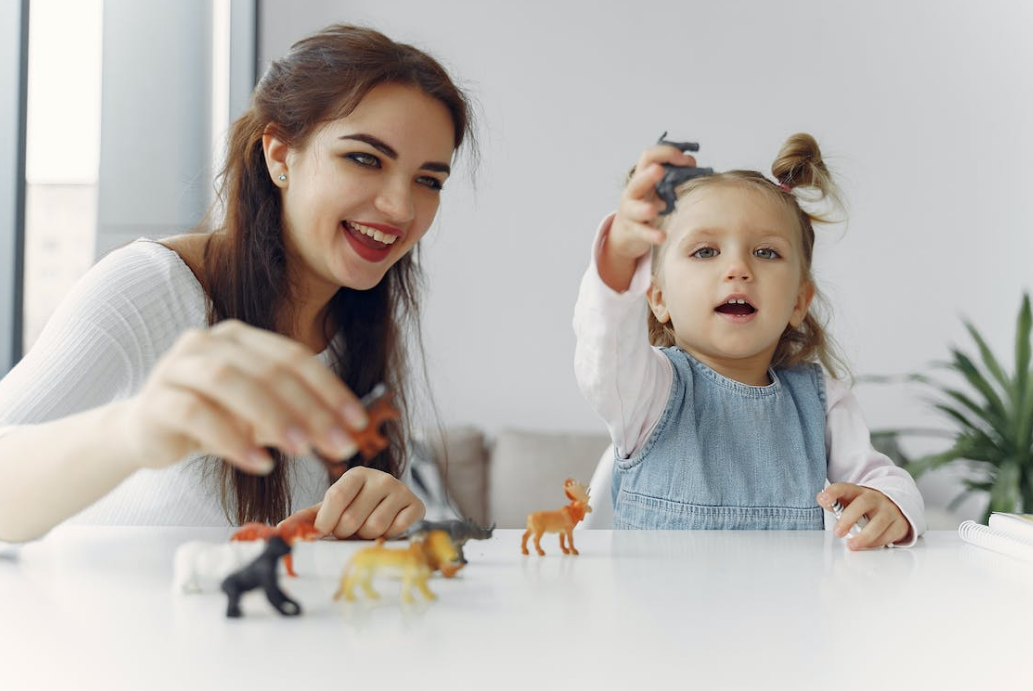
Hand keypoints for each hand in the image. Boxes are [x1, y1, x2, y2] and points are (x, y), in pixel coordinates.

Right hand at [119, 319, 368, 474]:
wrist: (145, 433)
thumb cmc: (212, 419)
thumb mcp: (260, 416)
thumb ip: (297, 414)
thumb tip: (350, 429)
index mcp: (241, 338)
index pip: (294, 357)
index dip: (330, 389)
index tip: (358, 422)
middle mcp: (209, 342)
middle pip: (269, 370)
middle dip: (311, 408)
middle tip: (339, 444)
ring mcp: (178, 365)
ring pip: (231, 382)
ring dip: (273, 417)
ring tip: (301, 450)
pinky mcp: (156, 398)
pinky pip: (196, 413)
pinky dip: (231, 439)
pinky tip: (257, 462)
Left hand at [289, 466, 424, 538]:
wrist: (393, 508)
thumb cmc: (356, 509)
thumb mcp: (330, 509)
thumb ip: (305, 519)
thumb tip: (278, 531)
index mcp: (355, 475)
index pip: (336, 497)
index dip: (326, 521)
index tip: (322, 533)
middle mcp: (380, 477)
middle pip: (353, 519)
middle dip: (347, 533)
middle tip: (350, 529)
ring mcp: (401, 489)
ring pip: (374, 528)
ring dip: (367, 537)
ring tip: (368, 528)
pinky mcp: (417, 505)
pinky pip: (396, 530)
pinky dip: (388, 537)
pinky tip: (388, 528)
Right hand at [608, 144, 696, 261]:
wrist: (627, 230)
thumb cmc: (646, 203)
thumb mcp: (658, 187)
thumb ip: (673, 175)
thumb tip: (692, 162)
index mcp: (641, 177)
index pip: (649, 157)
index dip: (667, 154)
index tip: (687, 160)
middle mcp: (633, 192)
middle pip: (637, 180)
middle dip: (648, 176)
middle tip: (659, 171)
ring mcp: (630, 212)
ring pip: (634, 209)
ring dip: (643, 209)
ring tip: (652, 211)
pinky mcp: (633, 229)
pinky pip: (642, 232)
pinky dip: (652, 235)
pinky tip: (662, 237)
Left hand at [817, 484, 911, 549]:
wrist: (894, 507)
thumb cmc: (864, 508)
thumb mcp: (849, 502)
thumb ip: (834, 503)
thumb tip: (821, 499)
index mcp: (858, 491)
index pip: (844, 488)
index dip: (833, 492)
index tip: (823, 499)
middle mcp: (875, 498)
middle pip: (862, 504)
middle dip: (849, 518)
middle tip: (838, 532)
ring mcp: (889, 511)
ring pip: (879, 522)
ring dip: (864, 536)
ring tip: (851, 545)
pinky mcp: (899, 524)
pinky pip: (888, 535)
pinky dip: (876, 542)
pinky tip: (866, 546)